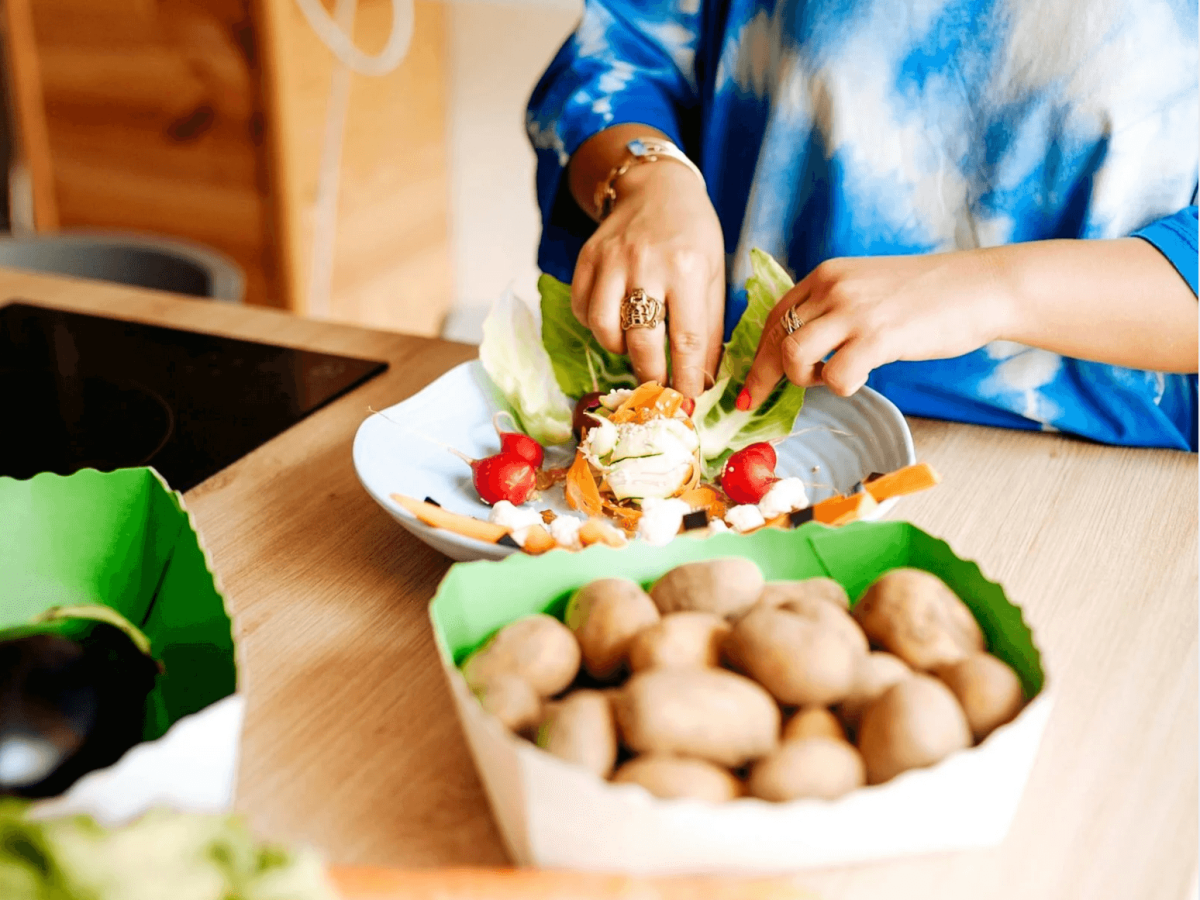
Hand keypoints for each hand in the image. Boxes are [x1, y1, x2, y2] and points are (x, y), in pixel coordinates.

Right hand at [571, 162, 725, 397]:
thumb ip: (709, 327)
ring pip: (603, 328)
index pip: (686, 339)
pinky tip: (613, 323)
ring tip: (635, 349)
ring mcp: (611, 260)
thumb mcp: (714, 275)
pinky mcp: (587, 259)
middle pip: (642, 340)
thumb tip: (703, 379)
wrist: (655, 187)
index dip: (686, 377)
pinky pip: (582, 309)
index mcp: (688, 268)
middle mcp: (647, 264)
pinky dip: (596, 327)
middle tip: (658, 389)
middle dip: (651, 376)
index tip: (688, 401)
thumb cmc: (692, 235)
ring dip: (619, 350)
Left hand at [740, 250, 1015, 406]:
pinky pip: (834, 377)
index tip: (749, 384)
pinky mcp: (877, 337)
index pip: (774, 316)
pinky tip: (861, 379)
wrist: (980, 287)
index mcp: (827, 274)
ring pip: (793, 357)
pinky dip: (841, 387)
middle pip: (775, 338)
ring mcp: (854, 311)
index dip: (757, 353)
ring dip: (805, 379)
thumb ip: (833, 309)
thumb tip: (800, 349)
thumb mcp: (868, 287)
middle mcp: (833, 287)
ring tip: (831, 378)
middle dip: (763, 377)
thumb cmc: (929, 295)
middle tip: (759, 403)